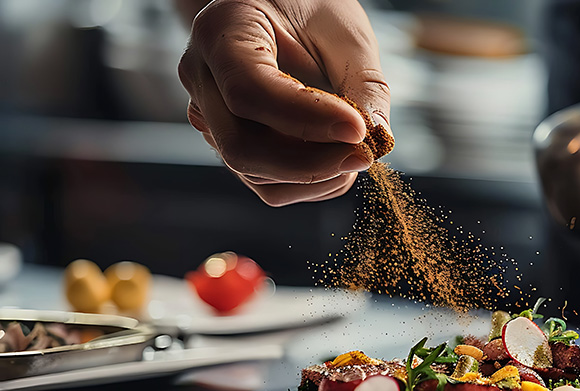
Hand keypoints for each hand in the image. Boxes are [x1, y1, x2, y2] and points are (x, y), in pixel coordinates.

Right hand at [178, 0, 390, 205]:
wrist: (279, 8)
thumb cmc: (308, 8)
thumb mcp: (345, 32)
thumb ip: (364, 83)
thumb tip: (377, 138)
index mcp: (220, 32)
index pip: (249, 91)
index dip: (306, 120)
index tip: (358, 130)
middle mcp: (201, 78)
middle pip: (242, 147)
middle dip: (311, 163)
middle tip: (363, 154)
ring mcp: (209, 116)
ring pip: (255, 174)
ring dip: (316, 177)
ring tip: (355, 150)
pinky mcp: (229, 144)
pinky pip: (267, 184)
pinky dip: (310, 183)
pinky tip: (336, 156)